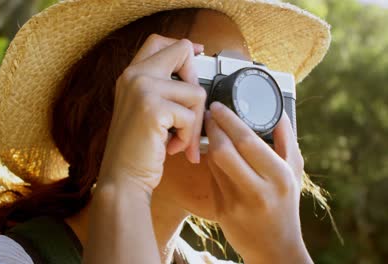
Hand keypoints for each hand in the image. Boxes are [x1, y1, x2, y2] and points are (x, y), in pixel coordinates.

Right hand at [97, 34, 205, 193]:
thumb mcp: (144, 111)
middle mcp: (134, 76)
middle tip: (189, 111)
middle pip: (183, 51)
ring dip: (193, 123)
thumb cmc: (136, 150)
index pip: (159, 41)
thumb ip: (161, 91)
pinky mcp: (152, 108)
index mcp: (131, 75)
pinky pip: (191, 116)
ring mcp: (142, 88)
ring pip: (195, 92)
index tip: (199, 52)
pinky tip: (171, 147)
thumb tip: (194, 80)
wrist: (122, 178)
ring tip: (176, 139)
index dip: (184, 46)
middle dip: (196, 83)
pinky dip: (188, 136)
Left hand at [205, 102, 311, 262]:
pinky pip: (211, 177)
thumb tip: (278, 112)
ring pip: (214, 162)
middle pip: (224, 150)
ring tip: (211, 128)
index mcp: (279, 177)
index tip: (218, 106)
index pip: (246, 141)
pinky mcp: (221, 211)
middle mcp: (258, 190)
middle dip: (212, 127)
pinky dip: (210, 160)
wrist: (274, 248)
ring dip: (208, 141)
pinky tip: (213, 151)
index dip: (228, 120)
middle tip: (209, 113)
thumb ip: (287, 141)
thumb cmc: (285, 205)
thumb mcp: (294, 173)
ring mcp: (237, 202)